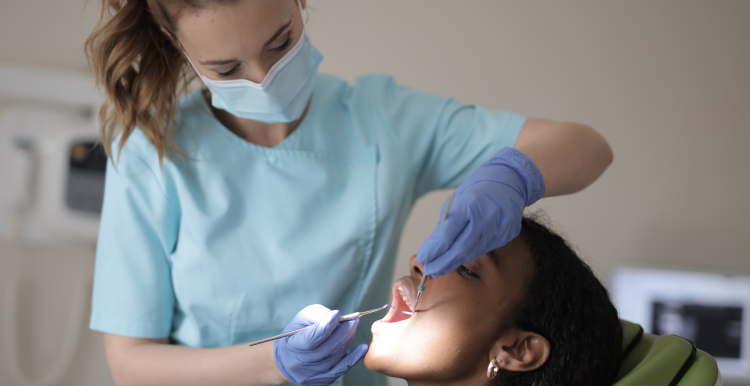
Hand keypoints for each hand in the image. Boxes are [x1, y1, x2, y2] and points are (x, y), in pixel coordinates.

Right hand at [274, 305, 367, 385]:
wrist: (288, 360)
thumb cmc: (296, 334)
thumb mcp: (301, 320)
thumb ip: (317, 315)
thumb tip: (336, 316)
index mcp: (293, 345)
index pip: (311, 337)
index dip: (326, 326)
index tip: (337, 314)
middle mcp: (301, 363)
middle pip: (327, 348)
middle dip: (343, 331)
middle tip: (353, 320)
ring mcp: (312, 374)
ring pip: (336, 356)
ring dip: (348, 340)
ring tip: (353, 328)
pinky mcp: (322, 380)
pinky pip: (341, 369)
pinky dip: (353, 358)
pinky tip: (362, 348)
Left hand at [417, 147, 545, 276]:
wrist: (511, 179)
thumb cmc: (479, 187)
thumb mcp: (457, 200)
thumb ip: (447, 223)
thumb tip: (434, 247)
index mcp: (469, 205)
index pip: (447, 234)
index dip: (433, 249)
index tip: (422, 258)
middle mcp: (486, 218)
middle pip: (461, 249)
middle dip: (442, 263)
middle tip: (429, 270)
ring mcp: (499, 227)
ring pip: (473, 252)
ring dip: (455, 262)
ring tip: (440, 268)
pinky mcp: (508, 233)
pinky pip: (485, 248)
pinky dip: (470, 254)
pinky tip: (459, 258)